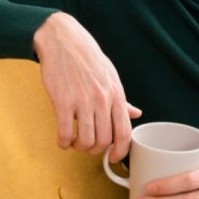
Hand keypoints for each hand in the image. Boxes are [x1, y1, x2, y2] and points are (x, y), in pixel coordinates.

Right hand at [33, 12, 141, 161]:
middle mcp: (101, 100)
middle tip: (87, 146)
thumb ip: (121, 99)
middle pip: (103, 140)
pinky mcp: (62, 101)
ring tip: (74, 143)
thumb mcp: (109, 76)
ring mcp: (82, 101)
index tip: (113, 158)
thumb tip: (136, 114)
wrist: (63, 40)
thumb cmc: (86, 57)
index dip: (120, 151)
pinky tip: (62, 140)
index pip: (124, 132)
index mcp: (116, 94)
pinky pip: (65, 132)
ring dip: (79, 147)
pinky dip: (63, 142)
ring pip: (85, 139)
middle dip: (95, 150)